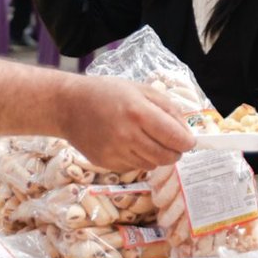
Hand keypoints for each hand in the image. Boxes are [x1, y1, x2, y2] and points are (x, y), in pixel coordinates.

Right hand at [60, 77, 193, 170]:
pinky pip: (134, 167)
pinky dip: (138, 158)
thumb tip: (186, 133)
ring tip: (147, 139)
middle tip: (171, 142)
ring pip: (152, 165)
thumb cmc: (108, 93)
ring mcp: (115, 152)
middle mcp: (127, 135)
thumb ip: (168, 109)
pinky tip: (129, 144)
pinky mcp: (105, 163)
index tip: (188, 140)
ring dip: (157, 155)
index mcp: (139, 113)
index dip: (188, 142)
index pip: (175, 138)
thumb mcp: (142, 90)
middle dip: (175, 152)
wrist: (69, 105)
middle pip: (167, 157)